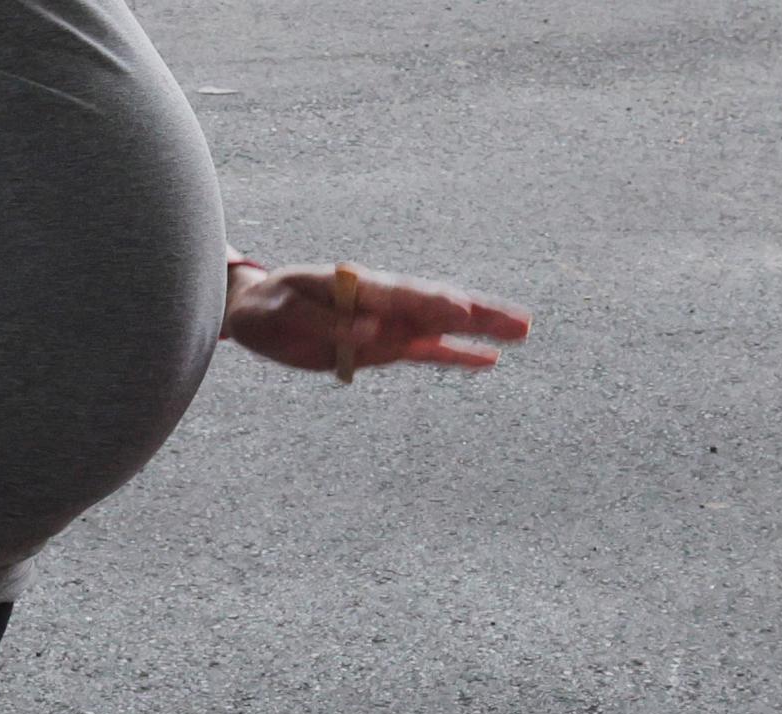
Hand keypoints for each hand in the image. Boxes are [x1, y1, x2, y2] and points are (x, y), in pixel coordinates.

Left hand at [224, 263, 529, 375]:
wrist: (259, 313)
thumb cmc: (272, 305)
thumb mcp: (288, 307)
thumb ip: (327, 319)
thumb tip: (369, 331)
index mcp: (361, 286)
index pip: (405, 294)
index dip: (433, 304)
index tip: (461, 314)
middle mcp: (384, 302)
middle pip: (439, 305)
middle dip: (480, 314)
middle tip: (521, 323)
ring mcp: (389, 324)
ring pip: (443, 327)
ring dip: (481, 330)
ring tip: (522, 332)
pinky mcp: (385, 347)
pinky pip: (427, 352)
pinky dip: (456, 355)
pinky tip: (488, 360)